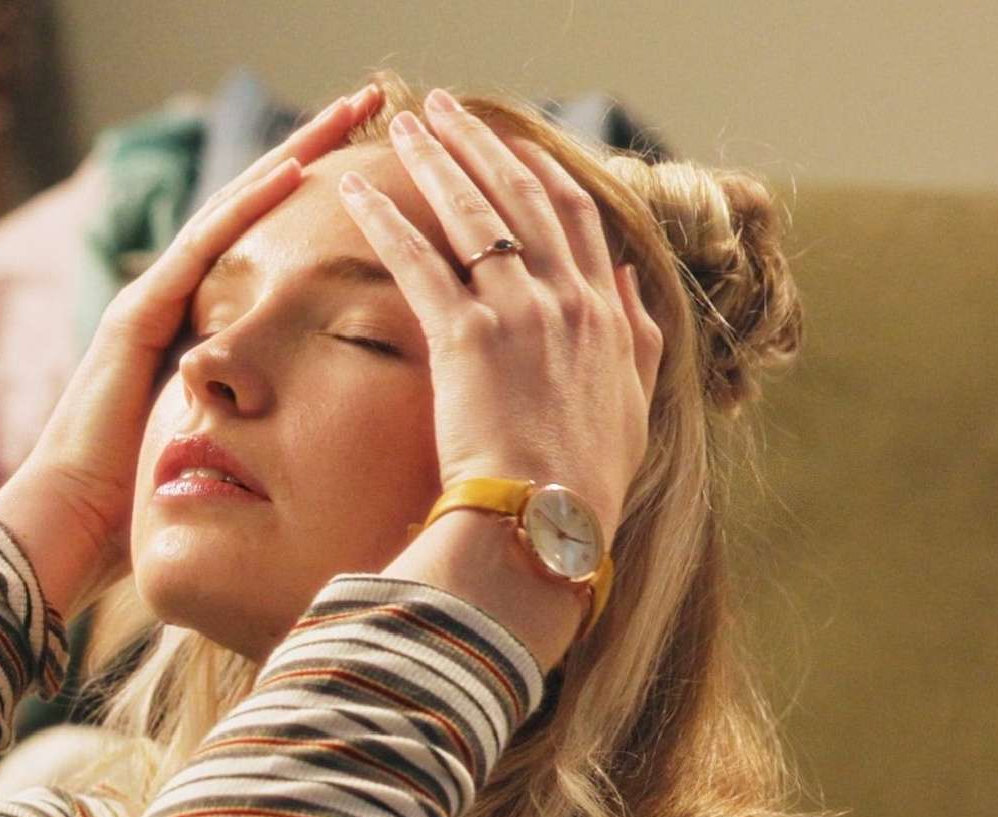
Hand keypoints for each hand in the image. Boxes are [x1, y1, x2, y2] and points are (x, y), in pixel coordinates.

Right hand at [0, 83, 386, 620]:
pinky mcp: (137, 319)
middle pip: (252, 214)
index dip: (316, 209)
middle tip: (372, 107)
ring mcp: (151, 307)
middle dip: (313, 156)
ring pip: (232, 212)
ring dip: (292, 158)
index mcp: (195, 338)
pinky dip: (248, 207)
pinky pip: (203, 249)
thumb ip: (254, 441)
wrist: (71, 534)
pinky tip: (294, 170)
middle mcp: (173, 309)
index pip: (264, 254)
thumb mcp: (216, 464)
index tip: (374, 175)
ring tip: (348, 115)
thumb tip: (330, 460)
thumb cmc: (137, 519)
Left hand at [335, 90, 662, 551]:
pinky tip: (359, 191)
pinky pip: (420, 260)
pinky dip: (387, 219)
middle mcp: (567, 301)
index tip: (514, 145)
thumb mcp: (634, 407)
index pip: (576, 219)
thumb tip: (632, 278)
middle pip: (523, 195)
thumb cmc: (584, 487)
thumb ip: (637, 337)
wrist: (549, 525)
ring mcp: (519, 314)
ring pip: (473, 212)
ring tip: (404, 125)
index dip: (542, 173)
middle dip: (481, 143)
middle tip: (446, 110)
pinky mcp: (467, 338)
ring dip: (436, 159)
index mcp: (607, 317)